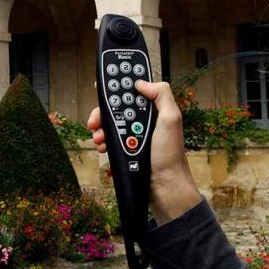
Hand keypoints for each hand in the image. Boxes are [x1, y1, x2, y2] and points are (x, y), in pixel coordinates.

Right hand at [87, 80, 201, 224]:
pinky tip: (103, 146)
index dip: (117, 85)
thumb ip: (161, 95)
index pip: (131, 90)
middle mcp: (142, 119)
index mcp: (152, 109)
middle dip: (102, 111)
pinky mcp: (125, 147)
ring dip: (99, 128)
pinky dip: (102, 141)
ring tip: (99, 137)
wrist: (164, 186)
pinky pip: (107, 139)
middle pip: (114, 106)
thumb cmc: (170, 156)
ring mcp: (132, 133)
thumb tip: (142, 82)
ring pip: (108, 123)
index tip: (102, 85)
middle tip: (96, 119)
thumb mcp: (171, 120)